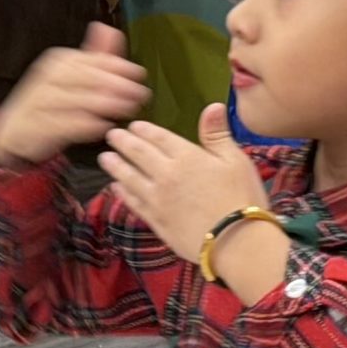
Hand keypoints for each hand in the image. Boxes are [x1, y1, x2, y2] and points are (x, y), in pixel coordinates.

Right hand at [0, 23, 151, 166]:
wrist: (13, 131)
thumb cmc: (49, 101)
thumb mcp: (72, 75)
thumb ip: (94, 55)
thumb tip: (108, 28)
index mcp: (58, 61)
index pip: (92, 59)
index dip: (118, 66)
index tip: (139, 74)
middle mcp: (46, 77)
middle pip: (87, 78)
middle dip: (117, 85)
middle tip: (140, 94)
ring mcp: (38, 101)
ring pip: (77, 100)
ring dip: (105, 105)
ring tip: (127, 109)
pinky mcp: (35, 126)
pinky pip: (63, 124)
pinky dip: (85, 125)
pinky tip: (103, 127)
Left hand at [101, 103, 270, 268]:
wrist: (236, 241)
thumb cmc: (242, 197)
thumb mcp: (236, 160)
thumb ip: (217, 134)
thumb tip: (212, 106)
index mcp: (186, 156)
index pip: (159, 138)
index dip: (144, 130)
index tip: (133, 125)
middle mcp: (165, 174)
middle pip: (139, 154)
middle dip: (123, 142)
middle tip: (111, 136)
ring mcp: (157, 199)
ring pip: (130, 178)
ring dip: (116, 166)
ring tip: (105, 157)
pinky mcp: (156, 221)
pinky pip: (133, 203)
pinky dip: (122, 193)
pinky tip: (116, 187)